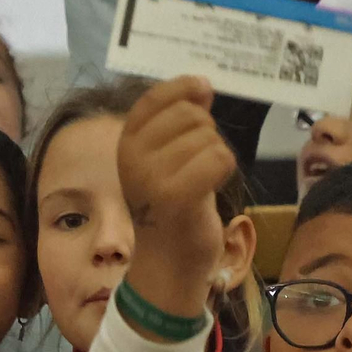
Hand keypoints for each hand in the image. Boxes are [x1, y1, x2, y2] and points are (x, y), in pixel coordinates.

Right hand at [116, 77, 235, 329]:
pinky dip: (226, 169)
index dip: (184, 87)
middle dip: (207, 131)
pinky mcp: (179, 196)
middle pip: (190, 115)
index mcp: (126, 145)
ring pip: (209, 138)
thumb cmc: (171, 209)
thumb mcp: (165, 160)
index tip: (204, 89)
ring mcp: (153, 178)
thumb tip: (202, 86)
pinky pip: (219, 158)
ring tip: (203, 180)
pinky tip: (213, 187)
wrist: (167, 265)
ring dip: (217, 155)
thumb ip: (179, 123)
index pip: (154, 98)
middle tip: (202, 159)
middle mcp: (134, 158)